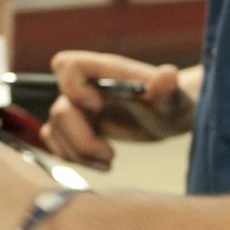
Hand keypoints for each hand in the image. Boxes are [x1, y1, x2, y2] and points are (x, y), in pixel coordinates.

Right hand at [42, 51, 195, 168]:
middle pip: (60, 109)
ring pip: (54, 129)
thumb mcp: (174, 100)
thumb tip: (167, 74)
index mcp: (106, 72)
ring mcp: (79, 108)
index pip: (69, 65)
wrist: (169, 118)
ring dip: (78, 152)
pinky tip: (101, 163)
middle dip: (81, 138)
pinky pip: (56, 142)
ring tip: (109, 161)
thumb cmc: (172, 103)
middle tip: (110, 155)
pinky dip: (74, 157)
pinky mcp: (77, 127)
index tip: (97, 107)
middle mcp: (87, 87)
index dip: (74, 87)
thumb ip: (167, 88)